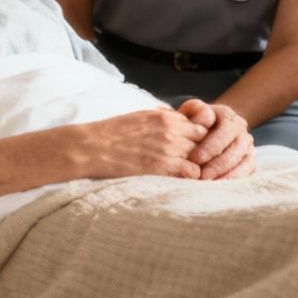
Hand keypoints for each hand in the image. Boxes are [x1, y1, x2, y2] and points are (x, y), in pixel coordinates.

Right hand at [78, 108, 208, 180]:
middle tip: (192, 164)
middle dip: (202, 152)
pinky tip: (180, 181)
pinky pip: (193, 173)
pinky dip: (191, 178)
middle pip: (204, 140)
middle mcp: (171, 129)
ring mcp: (168, 147)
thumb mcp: (140, 117)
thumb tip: (176, 121)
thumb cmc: (112, 133)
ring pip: (202, 157)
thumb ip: (161, 119)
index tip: (193, 147)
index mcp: (165, 116)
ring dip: (198, 166)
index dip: (199, 138)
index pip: (200, 125)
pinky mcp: (163, 166)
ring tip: (186, 175)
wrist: (92, 147)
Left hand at [178, 99, 253, 179]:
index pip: (224, 131)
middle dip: (217, 165)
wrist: (204, 133)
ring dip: (226, 175)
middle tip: (200, 177)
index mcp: (229, 117)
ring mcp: (248, 148)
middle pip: (235, 149)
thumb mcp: (190, 113)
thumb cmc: (193, 125)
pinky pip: (247, 174)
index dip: (210, 146)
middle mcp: (242, 131)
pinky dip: (233, 181)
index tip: (193, 159)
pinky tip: (217, 187)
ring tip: (208, 185)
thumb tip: (206, 118)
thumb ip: (194, 110)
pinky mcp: (250, 163)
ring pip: (244, 163)